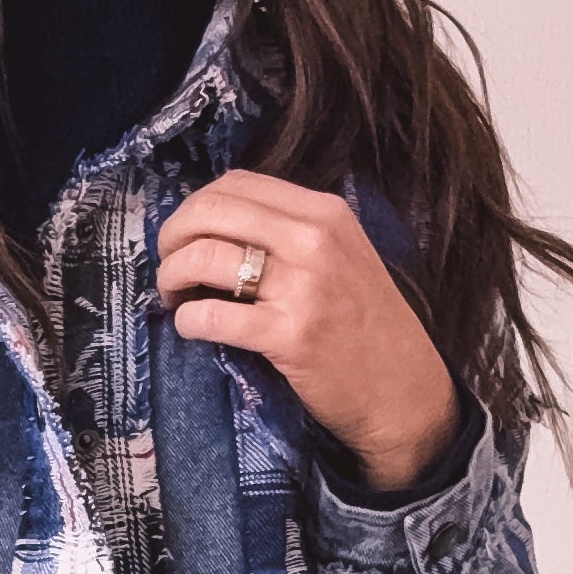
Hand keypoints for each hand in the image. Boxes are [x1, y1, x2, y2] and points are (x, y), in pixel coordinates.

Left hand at [158, 169, 461, 489]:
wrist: (404, 390)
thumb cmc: (366, 326)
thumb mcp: (342, 256)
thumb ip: (289, 233)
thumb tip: (215, 225)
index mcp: (325, 212)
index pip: (236, 183)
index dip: (194, 207)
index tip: (185, 236)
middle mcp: (314, 239)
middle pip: (210, 211)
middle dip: (171, 237)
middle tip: (168, 267)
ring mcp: (302, 287)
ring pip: (203, 257)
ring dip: (171, 278)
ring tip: (175, 299)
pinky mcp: (288, 336)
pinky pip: (210, 316)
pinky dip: (187, 321)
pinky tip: (192, 329)